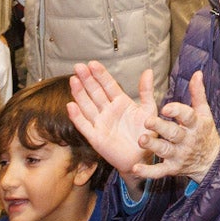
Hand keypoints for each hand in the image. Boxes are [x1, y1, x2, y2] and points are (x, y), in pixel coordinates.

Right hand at [67, 62, 158, 188]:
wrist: (142, 157)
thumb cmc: (146, 133)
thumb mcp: (148, 110)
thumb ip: (146, 91)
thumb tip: (148, 71)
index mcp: (120, 102)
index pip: (108, 85)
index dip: (100, 75)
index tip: (92, 63)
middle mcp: (108, 111)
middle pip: (95, 93)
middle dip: (87, 79)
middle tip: (78, 66)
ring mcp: (101, 123)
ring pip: (87, 106)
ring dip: (80, 94)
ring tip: (73, 80)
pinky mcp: (96, 137)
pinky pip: (85, 126)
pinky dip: (77, 117)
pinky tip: (70, 106)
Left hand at [137, 71, 219, 182]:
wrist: (210, 161)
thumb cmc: (204, 132)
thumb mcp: (204, 113)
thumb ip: (198, 93)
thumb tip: (197, 73)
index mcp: (195, 125)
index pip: (187, 116)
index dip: (177, 111)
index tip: (166, 107)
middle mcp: (187, 140)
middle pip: (174, 134)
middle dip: (161, 128)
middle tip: (147, 122)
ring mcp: (179, 155)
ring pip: (164, 151)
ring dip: (153, 146)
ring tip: (141, 140)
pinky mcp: (172, 169)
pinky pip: (159, 172)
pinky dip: (148, 172)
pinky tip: (135, 168)